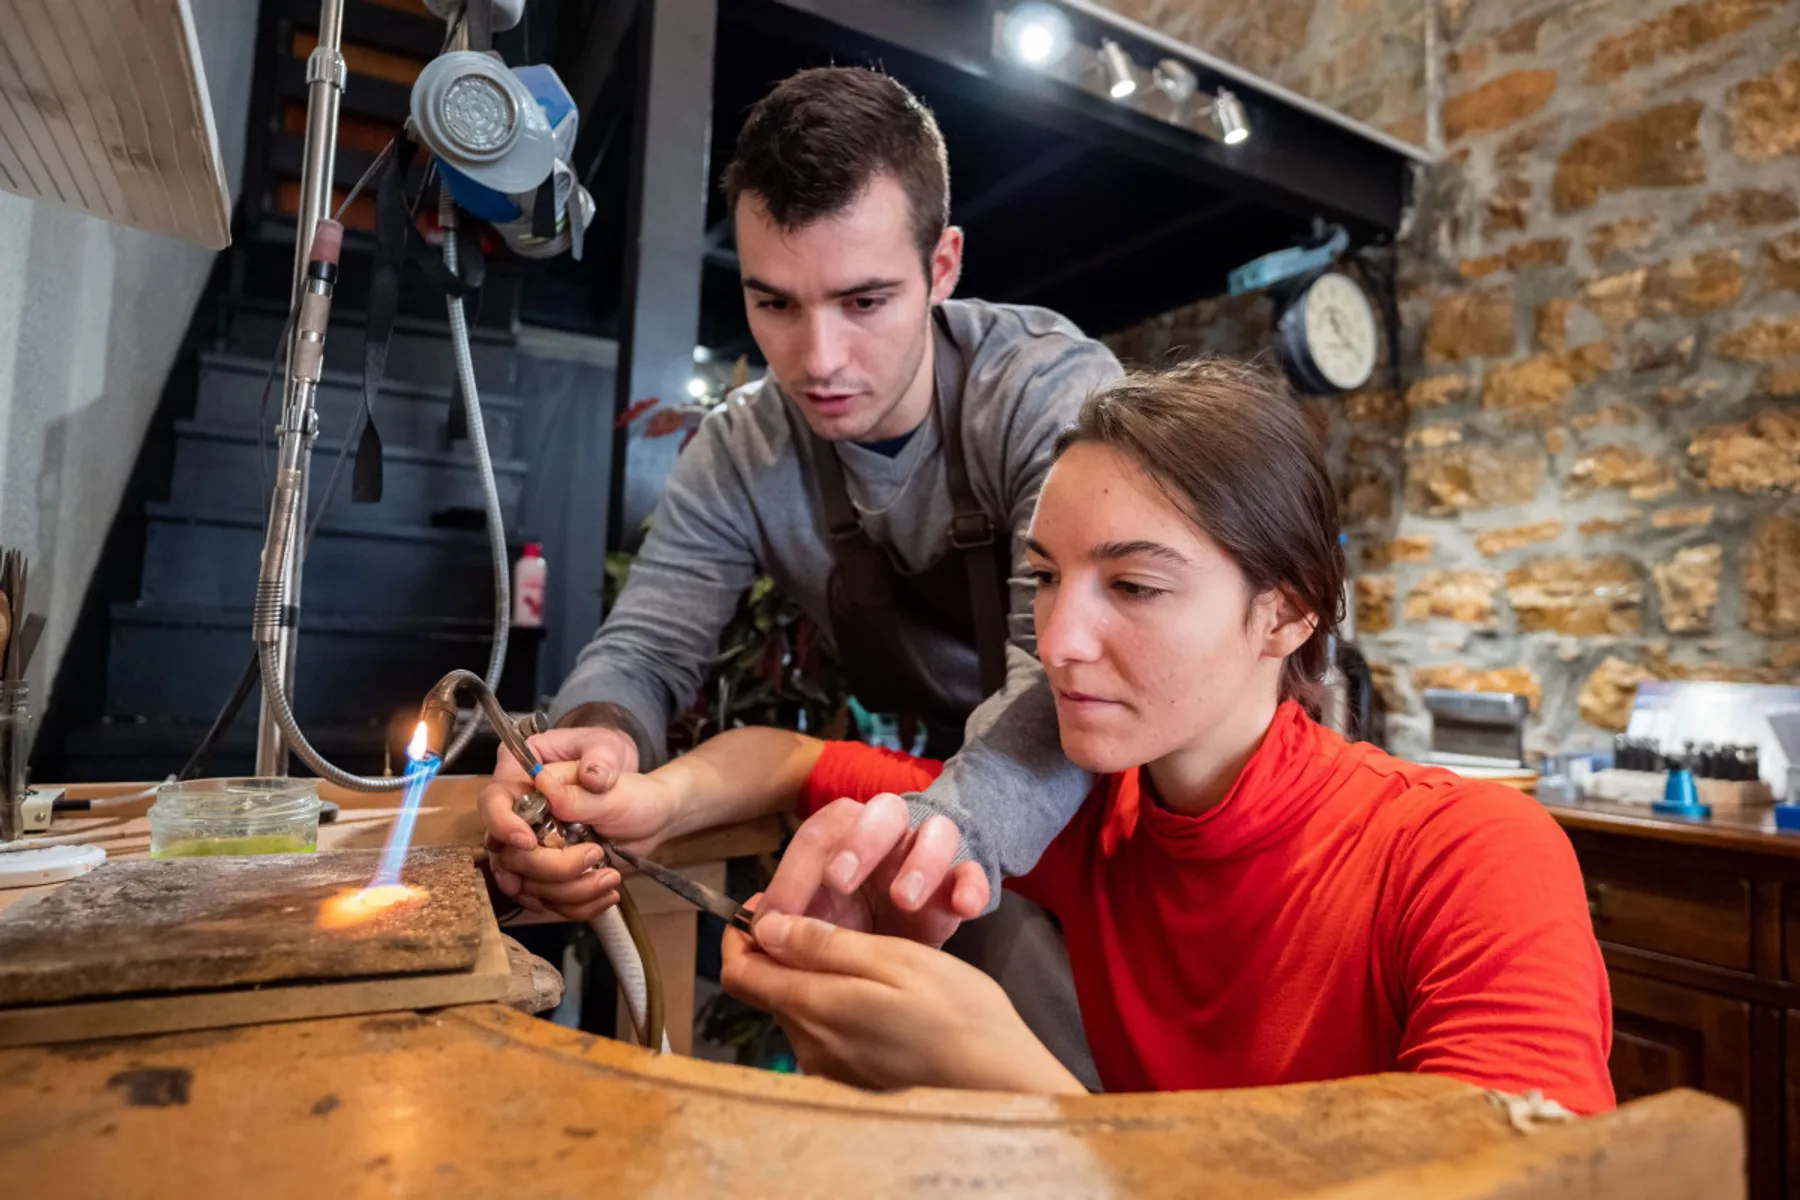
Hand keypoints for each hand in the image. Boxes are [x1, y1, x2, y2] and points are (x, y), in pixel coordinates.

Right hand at [479, 726, 640, 920]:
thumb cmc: (633, 793)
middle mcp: (527, 821)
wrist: (652, 821)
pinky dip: (579, 904)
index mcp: (532, 784)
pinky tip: (606, 894)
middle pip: (510, 855)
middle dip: (554, 866)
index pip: (493, 801)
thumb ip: (576, 791)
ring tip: (611, 877)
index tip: (529, 841)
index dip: (502, 824)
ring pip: (530, 885)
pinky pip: (551, 901)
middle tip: (594, 854)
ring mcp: (537, 852)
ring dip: (573, 890)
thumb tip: (543, 782)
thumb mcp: (611, 788)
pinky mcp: (551, 877)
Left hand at [721, 902, 1084, 1093]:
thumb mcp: (894, 958)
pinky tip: (873, 988)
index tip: (770, 902)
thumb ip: (824, 945)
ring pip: (795, 1006)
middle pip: (765, 988)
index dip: (742, 931)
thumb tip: (766, 928)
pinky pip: (821, 1030)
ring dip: (810, 974)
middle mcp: (808, 1044)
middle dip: (780, 948)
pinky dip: (833, 1000)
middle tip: (825, 915)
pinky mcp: (848, 1078)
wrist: (998, 1078)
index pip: (738, 972)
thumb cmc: (955, 1010)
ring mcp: (828, 1066)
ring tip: (857, 948)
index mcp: (815, 1007)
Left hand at [760, 794, 988, 947]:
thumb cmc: (853, 936)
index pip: (818, 835)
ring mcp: (930, 856)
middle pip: (880, 811)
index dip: (794, 871)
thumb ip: (789, 924)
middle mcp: (889, 837)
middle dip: (859, 842)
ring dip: (919, 861)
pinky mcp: (961, 884)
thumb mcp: (816, 931)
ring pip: (936, 831)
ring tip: (903, 899)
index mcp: (845, 840)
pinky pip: (974, 872)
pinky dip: (972, 884)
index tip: (778, 918)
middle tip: (838, 882)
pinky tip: (964, 907)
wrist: (908, 968)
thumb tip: (752, 924)